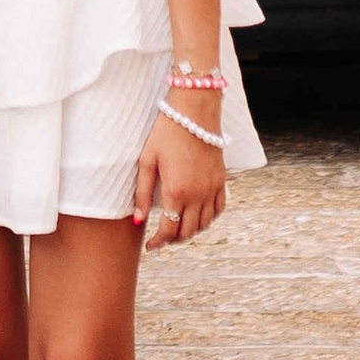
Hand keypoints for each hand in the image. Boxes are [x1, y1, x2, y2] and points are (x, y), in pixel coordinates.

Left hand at [132, 87, 228, 250]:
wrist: (194, 113)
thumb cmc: (166, 133)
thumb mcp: (147, 161)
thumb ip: (143, 193)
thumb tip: (138, 221)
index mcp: (177, 191)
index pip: (169, 229)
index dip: (158, 243)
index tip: (150, 247)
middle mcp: (198, 195)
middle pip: (187, 231)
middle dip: (173, 239)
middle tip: (161, 239)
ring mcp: (212, 189)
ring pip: (205, 224)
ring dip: (190, 232)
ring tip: (177, 230)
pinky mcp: (222, 181)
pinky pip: (219, 210)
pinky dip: (209, 219)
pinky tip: (198, 217)